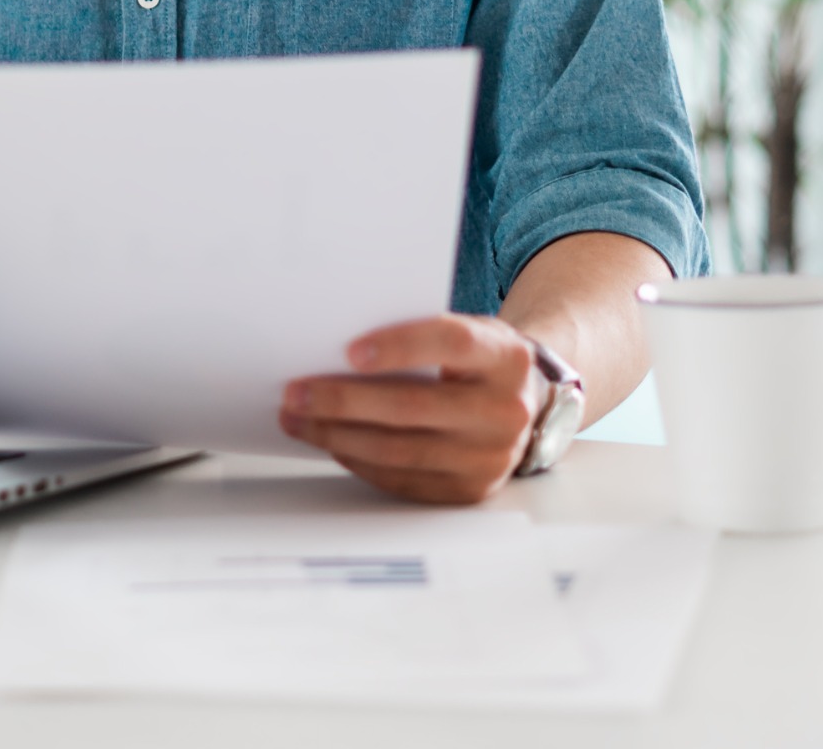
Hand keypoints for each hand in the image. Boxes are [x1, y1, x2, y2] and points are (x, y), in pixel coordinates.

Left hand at [278, 314, 548, 504]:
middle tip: (296, 392)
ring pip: (399, 450)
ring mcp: (490, 458)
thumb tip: (337, 350)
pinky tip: (332, 442)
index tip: (349, 351)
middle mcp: (505, 411)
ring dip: (337, 435)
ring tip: (299, 419)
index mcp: (506, 359)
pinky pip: (402, 479)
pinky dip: (359, 461)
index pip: (451, 343)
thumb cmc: (480, 361)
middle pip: (413, 406)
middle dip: (343, 399)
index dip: (400, 345)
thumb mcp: (468, 332)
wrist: (526, 405)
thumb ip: (421, 334)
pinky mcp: (469, 490)